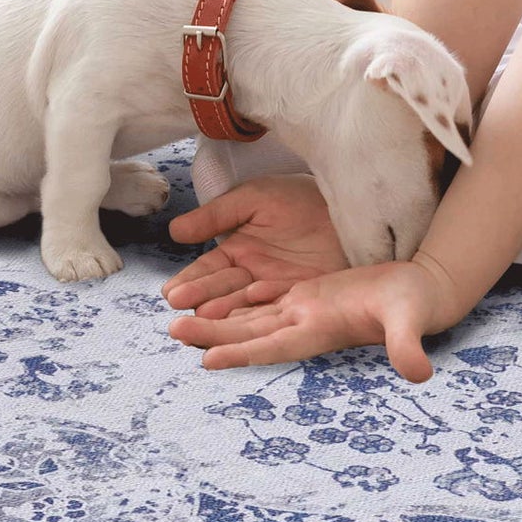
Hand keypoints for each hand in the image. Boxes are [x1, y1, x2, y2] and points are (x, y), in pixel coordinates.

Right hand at [161, 175, 347, 317]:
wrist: (348, 204)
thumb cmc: (300, 196)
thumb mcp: (254, 198)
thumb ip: (216, 216)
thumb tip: (175, 231)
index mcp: (237, 250)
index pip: (207, 270)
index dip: (191, 282)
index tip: (172, 293)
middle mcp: (251, 275)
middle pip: (220, 293)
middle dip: (200, 303)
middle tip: (180, 314)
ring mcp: (274, 289)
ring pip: (242, 308)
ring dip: (221, 317)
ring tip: (203, 323)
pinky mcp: (298, 298)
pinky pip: (273, 311)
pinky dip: (254, 319)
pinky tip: (237, 325)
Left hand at [167, 256, 464, 380]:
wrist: (421, 292)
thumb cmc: (417, 305)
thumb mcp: (411, 320)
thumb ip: (408, 345)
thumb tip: (419, 373)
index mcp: (322, 330)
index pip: (275, 345)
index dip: (243, 352)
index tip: (207, 359)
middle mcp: (306, 324)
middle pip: (251, 333)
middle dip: (213, 334)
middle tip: (171, 330)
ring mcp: (305, 310)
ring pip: (252, 317)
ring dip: (217, 320)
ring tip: (177, 319)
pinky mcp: (310, 295)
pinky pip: (267, 299)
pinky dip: (239, 300)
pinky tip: (214, 297)